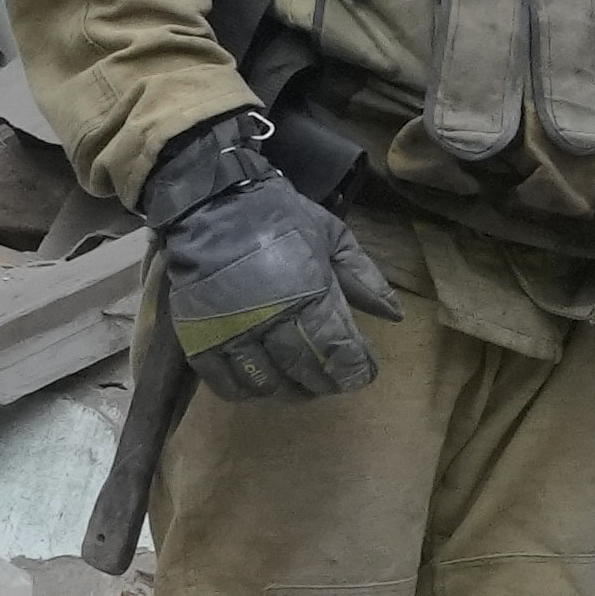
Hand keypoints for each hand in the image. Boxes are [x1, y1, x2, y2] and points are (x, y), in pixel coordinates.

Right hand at [144, 112, 378, 398]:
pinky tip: (261, 383)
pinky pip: (226, 384)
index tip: (363, 371)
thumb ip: (364, 277)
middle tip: (332, 378)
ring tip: (299, 382)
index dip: (355, 369)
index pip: (338, 350)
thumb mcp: (332, 236)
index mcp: (308, 293)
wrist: (211, 203)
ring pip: (267, 384)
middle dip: (325, 381)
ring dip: (290, 390)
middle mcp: (270, 319)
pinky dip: (247, 392)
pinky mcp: (199, 339)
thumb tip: (395, 316)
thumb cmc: (278, 217)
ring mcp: (231, 332)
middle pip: (305, 371)